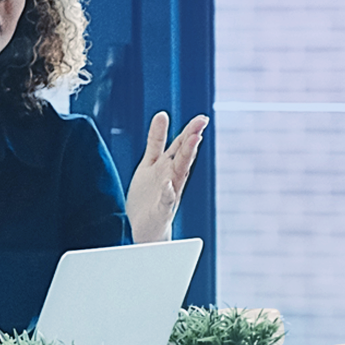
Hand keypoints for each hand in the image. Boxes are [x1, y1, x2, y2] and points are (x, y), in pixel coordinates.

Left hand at [126, 112, 207, 243]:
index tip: (201, 118)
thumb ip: (156, 140)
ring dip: (187, 157)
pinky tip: (168, 184)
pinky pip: (165, 201)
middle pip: (183, 156)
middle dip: (192, 139)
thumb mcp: (151, 163)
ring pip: (179, 173)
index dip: (189, 132)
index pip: (180, 146)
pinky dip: (167, 193)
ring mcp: (168, 194)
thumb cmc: (148, 197)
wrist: (143, 230)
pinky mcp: (161, 211)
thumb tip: (163, 114)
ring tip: (193, 141)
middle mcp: (171, 178)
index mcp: (167, 166)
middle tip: (202, 123)